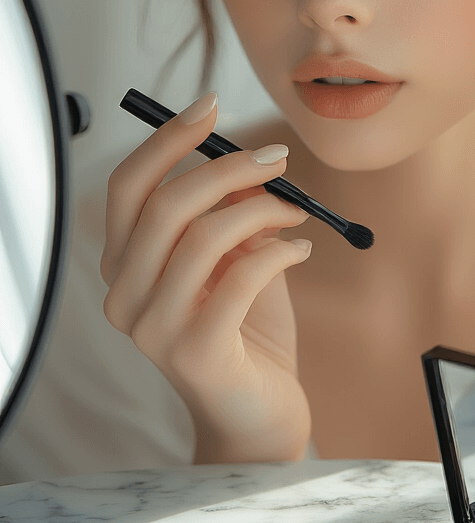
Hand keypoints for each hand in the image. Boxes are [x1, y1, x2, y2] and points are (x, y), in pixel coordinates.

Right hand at [100, 95, 313, 461]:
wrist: (260, 416)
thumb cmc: (247, 332)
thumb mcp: (235, 258)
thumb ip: (229, 213)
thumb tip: (245, 161)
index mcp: (124, 267)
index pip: (128, 187)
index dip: (167, 140)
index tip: (211, 105)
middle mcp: (125, 298)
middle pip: (164, 205)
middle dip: (227, 168)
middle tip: (278, 157)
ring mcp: (154, 331)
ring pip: (203, 237)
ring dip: (262, 209)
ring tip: (299, 212)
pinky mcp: (195, 354)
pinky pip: (242, 275)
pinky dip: (279, 249)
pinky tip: (301, 249)